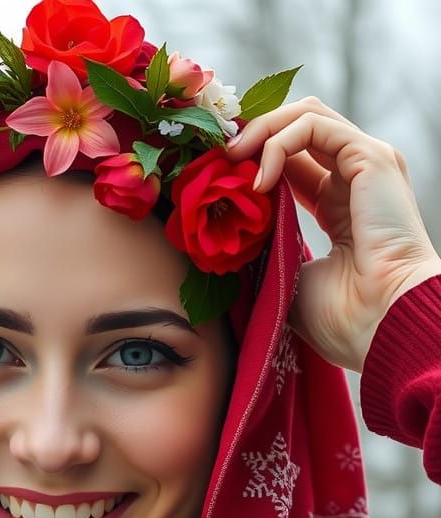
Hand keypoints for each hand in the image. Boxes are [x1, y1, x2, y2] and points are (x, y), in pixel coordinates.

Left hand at [224, 96, 440, 372]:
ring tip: (232, 160)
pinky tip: (259, 179)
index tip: (217, 177)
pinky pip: (314, 125)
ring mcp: (365, 164)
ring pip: (306, 115)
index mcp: (339, 206)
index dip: (253, 159)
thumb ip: (264, 245)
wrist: (379, 322)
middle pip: (298, 127)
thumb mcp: (288, 275)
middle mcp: (355, 178)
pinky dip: (278, 142)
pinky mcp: (371, 157)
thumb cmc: (340, 315)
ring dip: (261, 131)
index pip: (292, 159)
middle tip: (219, 159)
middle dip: (253, 135)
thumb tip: (228, 235)